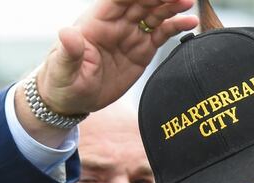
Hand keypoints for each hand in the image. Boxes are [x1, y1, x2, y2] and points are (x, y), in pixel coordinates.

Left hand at [15, 0, 197, 144]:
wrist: (73, 100)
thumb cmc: (63, 82)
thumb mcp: (63, 69)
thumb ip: (68, 52)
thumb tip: (67, 33)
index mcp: (96, 22)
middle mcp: (115, 24)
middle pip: (141, 2)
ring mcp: (130, 36)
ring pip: (154, 14)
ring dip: (171, 7)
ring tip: (189, 2)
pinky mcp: (142, 51)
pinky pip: (161, 34)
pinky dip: (176, 26)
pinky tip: (190, 21)